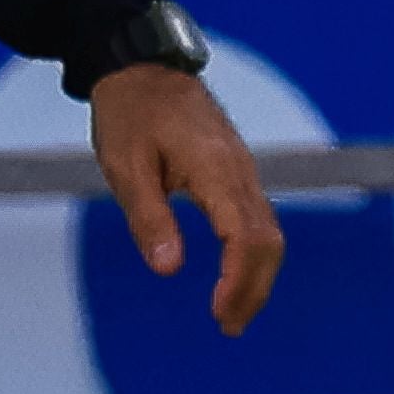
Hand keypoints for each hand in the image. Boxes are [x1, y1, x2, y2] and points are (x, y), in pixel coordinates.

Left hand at [89, 62, 283, 335]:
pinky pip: (256, 219)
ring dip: (256, 276)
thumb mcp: (125, 166)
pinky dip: (251, 254)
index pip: (246, 237)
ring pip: (268, 232)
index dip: (238, 280)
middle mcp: (240, 172)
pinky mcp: (236, 171)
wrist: (142, 67)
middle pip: (268, 241)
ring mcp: (242, 170)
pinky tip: (233, 276)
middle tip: (228, 326)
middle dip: (254, 288)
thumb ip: (148, 218)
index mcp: (216, 170)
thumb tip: (168, 270)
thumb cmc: (128, 113)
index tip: (219, 314)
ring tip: (230, 314)